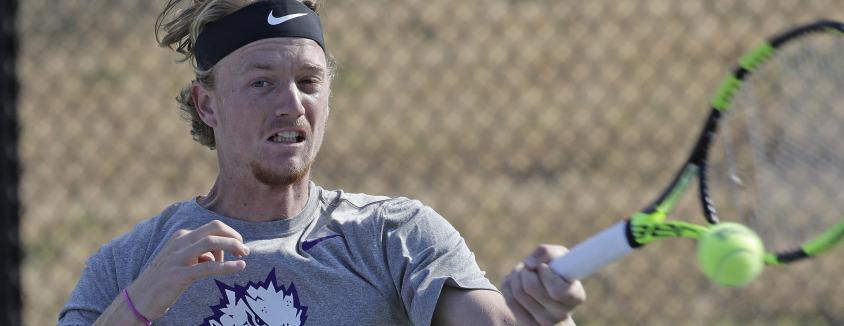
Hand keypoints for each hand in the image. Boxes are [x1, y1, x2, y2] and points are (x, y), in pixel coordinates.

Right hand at [126, 220, 249, 320]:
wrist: (137, 299)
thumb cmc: (163, 280)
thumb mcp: (181, 260)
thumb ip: (198, 254)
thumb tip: (217, 255)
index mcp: (181, 237)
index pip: (212, 228)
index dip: (228, 237)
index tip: (236, 250)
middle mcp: (179, 243)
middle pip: (214, 229)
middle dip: (234, 236)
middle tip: (245, 250)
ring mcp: (178, 258)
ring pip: (211, 243)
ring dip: (233, 247)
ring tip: (244, 256)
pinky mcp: (178, 276)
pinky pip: (207, 267)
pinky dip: (227, 266)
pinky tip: (240, 267)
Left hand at [502, 245, 585, 325]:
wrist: (550, 299)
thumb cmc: (557, 273)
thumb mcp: (559, 257)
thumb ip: (547, 253)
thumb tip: (529, 264)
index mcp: (575, 297)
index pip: (558, 290)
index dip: (545, 273)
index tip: (542, 266)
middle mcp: (561, 314)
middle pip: (531, 286)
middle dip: (526, 269)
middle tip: (529, 266)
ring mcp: (543, 322)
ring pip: (518, 292)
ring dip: (516, 274)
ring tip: (522, 271)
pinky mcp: (526, 324)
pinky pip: (509, 300)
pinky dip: (508, 284)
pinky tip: (515, 281)